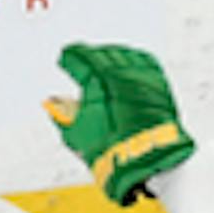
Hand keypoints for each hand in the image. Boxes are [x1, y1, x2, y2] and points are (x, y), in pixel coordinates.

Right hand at [46, 43, 196, 205]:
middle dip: (90, 55)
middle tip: (82, 57)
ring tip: (104, 58)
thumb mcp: (77, 133)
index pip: (82, 59)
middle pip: (104, 54)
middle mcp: (123, 75)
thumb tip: (53, 103)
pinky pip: (146, 62)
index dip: (71, 57)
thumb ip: (63, 114)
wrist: (148, 159)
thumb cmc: (114, 149)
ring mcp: (143, 78)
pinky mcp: (160, 85)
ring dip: (112, 54)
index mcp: (99, 81)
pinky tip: (130, 61)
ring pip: (126, 55)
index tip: (66, 56)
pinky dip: (134, 59)